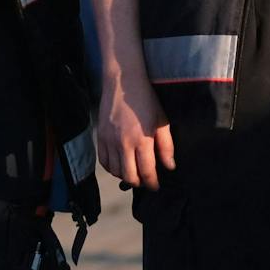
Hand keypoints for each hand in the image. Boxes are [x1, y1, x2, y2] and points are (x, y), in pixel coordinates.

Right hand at [96, 73, 175, 188]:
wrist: (123, 82)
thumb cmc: (147, 100)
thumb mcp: (162, 121)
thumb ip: (166, 146)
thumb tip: (169, 166)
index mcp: (142, 140)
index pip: (147, 171)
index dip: (152, 183)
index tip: (156, 187)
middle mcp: (123, 143)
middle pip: (129, 176)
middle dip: (139, 183)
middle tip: (145, 182)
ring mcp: (109, 141)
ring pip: (115, 171)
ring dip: (125, 176)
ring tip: (134, 173)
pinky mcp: (99, 137)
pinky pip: (104, 161)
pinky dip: (112, 168)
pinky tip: (120, 166)